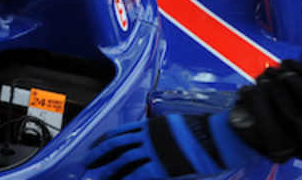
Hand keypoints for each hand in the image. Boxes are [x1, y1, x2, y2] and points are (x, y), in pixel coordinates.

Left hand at [84, 112, 257, 179]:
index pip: (119, 133)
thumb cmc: (200, 132)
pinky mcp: (160, 166)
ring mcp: (152, 150)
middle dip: (98, 155)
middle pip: (115, 145)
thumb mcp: (175, 126)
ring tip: (94, 177)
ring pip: (121, 160)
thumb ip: (160, 133)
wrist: (214, 137)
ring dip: (106, 170)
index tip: (94, 147)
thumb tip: (153, 137)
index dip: (104, 141)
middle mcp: (146, 136)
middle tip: (86, 163)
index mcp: (149, 126)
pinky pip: (137, 174)